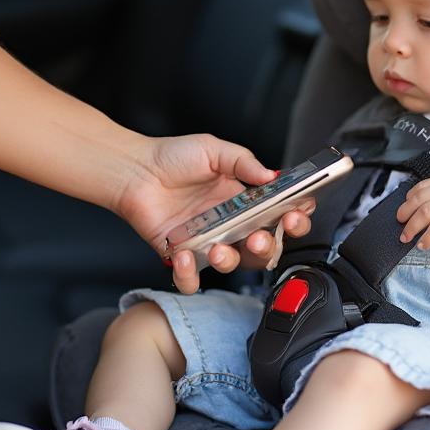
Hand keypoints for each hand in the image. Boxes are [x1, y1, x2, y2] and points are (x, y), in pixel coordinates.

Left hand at [116, 133, 311, 291]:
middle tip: (260, 237)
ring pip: (233, 265)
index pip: (280, 216)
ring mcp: (208, 242)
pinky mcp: (182, 256)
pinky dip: (190, 276)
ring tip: (218, 247)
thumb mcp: (213, 150)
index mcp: (246, 201)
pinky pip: (192, 279)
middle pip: (264, 248)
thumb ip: (244, 162)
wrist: (134, 170)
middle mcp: (231, 225)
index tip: (295, 215)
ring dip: (232, 260)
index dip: (293, 219)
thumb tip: (272, 176)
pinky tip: (184, 256)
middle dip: (270, 246)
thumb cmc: (172, 158)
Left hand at [396, 172, 429, 249]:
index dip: (410, 197)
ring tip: (406, 237)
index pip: (424, 185)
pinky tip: (423, 244)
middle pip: (420, 199)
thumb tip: (422, 204)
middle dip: (405, 212)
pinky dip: (427, 237)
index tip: (405, 207)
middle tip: (399, 223)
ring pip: (424, 213)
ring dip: (412, 227)